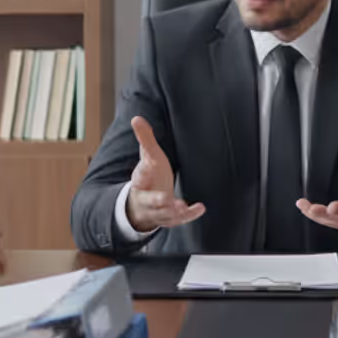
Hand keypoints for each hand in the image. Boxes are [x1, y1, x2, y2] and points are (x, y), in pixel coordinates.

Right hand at [124, 117, 206, 231]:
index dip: (141, 174)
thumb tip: (136, 118)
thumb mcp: (148, 158)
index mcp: (140, 182)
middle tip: (164, 199)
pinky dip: (190, 215)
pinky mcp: (171, 218)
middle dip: (157, 201)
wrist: (144, 204)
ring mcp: (159, 211)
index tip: (146, 167)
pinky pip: (180, 220)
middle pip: (150, 201)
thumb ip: (144, 139)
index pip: (138, 178)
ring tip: (181, 206)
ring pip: (164, 214)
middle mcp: (147, 199)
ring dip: (173, 211)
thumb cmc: (148, 177)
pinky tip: (201, 207)